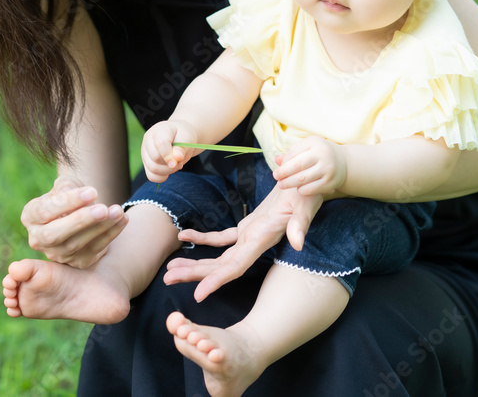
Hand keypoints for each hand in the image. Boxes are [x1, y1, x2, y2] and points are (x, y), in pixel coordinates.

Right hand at [21, 176, 126, 268]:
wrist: (81, 211)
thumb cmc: (70, 194)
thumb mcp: (66, 185)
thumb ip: (66, 186)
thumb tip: (70, 191)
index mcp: (30, 216)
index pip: (44, 211)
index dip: (68, 202)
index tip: (93, 191)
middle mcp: (38, 239)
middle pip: (54, 234)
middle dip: (81, 221)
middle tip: (103, 209)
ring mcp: (56, 254)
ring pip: (76, 244)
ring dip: (100, 228)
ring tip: (118, 211)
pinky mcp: (77, 262)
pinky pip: (94, 250)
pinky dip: (111, 234)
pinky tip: (123, 219)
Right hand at [141, 120, 199, 182]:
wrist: (179, 137)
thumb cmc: (183, 135)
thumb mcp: (187, 137)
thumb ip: (182, 146)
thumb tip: (177, 158)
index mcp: (159, 130)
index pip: (160, 144)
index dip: (168, 155)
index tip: (178, 161)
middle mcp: (148, 141)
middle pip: (155, 158)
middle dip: (171, 164)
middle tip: (180, 161)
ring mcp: (145, 152)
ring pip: (153, 169)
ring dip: (168, 171)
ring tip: (176, 165)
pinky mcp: (146, 163)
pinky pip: (151, 176)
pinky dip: (162, 177)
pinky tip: (169, 171)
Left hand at [163, 184, 322, 301]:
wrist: (310, 182)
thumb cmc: (308, 192)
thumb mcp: (305, 204)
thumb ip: (299, 224)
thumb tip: (298, 243)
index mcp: (263, 240)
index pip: (236, 267)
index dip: (217, 281)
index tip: (197, 295)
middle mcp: (254, 244)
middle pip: (220, 266)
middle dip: (194, 274)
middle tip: (166, 279)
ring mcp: (250, 237)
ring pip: (218, 256)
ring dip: (195, 261)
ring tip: (171, 267)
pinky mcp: (249, 227)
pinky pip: (222, 237)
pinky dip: (203, 238)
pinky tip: (185, 235)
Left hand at [272, 136, 346, 195]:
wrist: (344, 162)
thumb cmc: (319, 154)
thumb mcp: (307, 148)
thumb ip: (292, 154)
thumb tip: (277, 160)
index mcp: (315, 142)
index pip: (293, 153)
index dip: (284, 163)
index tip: (277, 170)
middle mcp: (323, 154)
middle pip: (297, 165)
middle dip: (283, 173)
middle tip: (276, 178)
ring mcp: (328, 168)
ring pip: (302, 179)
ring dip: (289, 183)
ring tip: (282, 185)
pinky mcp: (331, 182)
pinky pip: (311, 189)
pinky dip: (301, 190)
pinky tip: (298, 189)